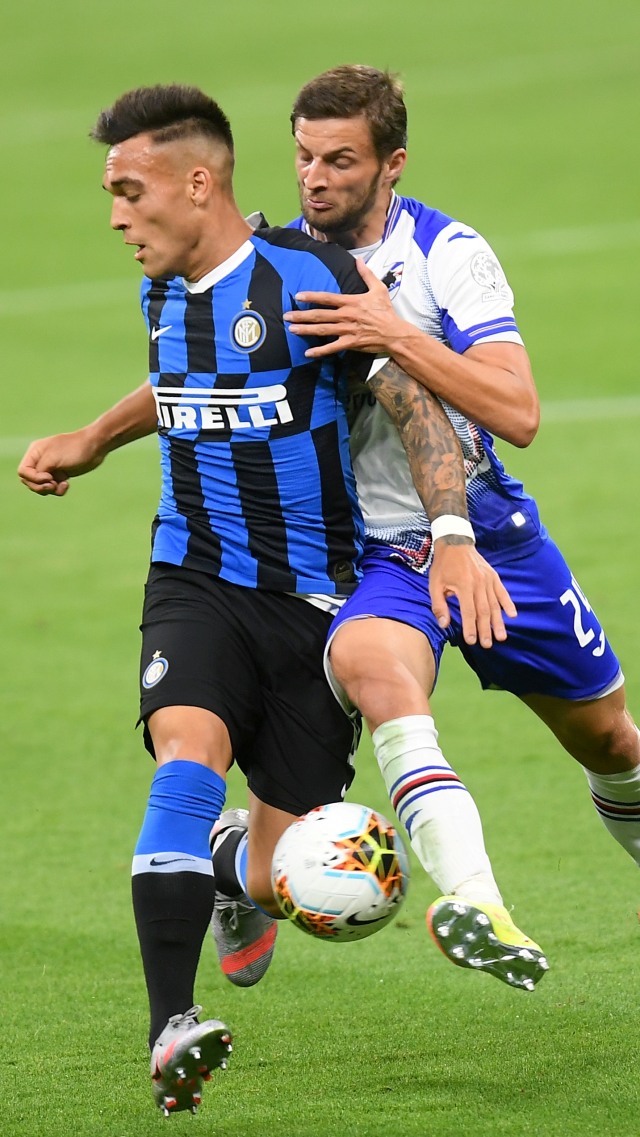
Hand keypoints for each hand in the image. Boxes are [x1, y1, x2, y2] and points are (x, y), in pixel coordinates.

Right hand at [17, 427, 106, 495]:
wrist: (95, 447)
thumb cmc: (74, 449)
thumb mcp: (53, 459)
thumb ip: (40, 470)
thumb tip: (38, 481)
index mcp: (35, 452)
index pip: (23, 471)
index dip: (33, 478)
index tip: (48, 477)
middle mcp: (40, 460)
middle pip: (30, 481)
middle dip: (40, 487)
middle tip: (53, 485)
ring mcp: (50, 468)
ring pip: (41, 487)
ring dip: (51, 490)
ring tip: (63, 485)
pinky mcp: (60, 474)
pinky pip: (53, 488)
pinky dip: (59, 489)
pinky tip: (67, 484)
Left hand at [283, 257, 402, 358]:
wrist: (394, 332)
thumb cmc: (386, 311)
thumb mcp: (378, 289)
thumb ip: (366, 274)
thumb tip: (358, 260)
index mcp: (350, 302)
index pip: (327, 298)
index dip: (311, 296)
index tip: (298, 296)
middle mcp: (346, 316)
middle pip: (319, 315)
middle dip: (301, 315)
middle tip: (286, 316)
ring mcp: (347, 330)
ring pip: (322, 330)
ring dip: (306, 330)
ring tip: (292, 329)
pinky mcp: (350, 343)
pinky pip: (332, 348)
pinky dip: (320, 351)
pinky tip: (308, 353)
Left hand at [429, 541, 516, 647]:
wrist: (455, 543)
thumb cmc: (443, 565)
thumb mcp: (435, 584)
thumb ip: (439, 605)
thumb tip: (444, 624)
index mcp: (464, 585)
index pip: (469, 612)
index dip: (470, 628)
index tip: (471, 641)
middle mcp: (479, 583)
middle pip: (484, 611)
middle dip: (486, 629)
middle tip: (488, 644)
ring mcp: (488, 580)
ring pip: (495, 604)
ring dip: (498, 622)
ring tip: (501, 637)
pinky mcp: (494, 576)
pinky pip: (502, 592)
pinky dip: (508, 603)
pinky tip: (512, 615)